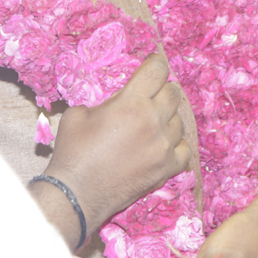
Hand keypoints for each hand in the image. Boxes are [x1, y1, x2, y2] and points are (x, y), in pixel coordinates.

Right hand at [45, 53, 189, 231]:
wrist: (77, 194)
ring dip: (167, 119)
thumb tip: (115, 103)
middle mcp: (153, 121)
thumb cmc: (73, 153)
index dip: (156, 63)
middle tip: (150, 97)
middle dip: (161, 91)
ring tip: (151, 126)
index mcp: (131, 102)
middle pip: (173, 93)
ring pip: (179, 121)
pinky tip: (162, 146)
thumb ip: (102, 102)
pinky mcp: (167, 168)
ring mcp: (164, 146)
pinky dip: (175, 145)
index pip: (157, 70)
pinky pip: (184, 149)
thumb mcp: (78, 114)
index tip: (153, 65)